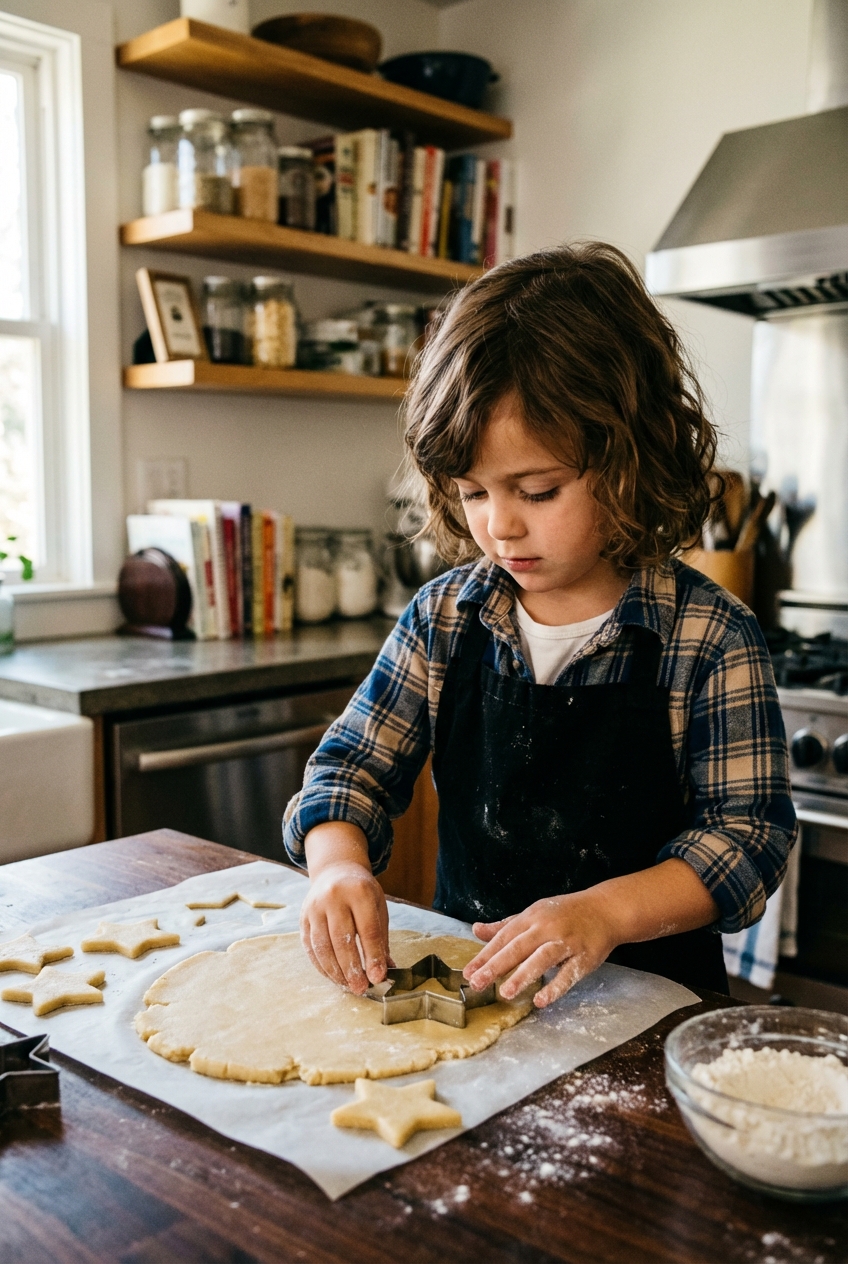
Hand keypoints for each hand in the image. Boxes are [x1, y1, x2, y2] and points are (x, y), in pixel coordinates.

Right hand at [300, 860, 391, 995]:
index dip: (373, 956)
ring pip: (322, 946)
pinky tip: (333, 976)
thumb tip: (385, 970)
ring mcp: (315, 907)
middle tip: (361, 988)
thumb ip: (381, 938)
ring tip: (347, 985)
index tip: (378, 977)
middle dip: (352, 968)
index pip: (367, 929)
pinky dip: (321, 966)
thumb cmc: (361, 892)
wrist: (335, 871)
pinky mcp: (303, 918)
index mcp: (359, 891)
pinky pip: (310, 947)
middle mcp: (334, 897)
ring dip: (335, 971)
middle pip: (342, 939)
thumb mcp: (377, 907)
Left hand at [462, 889, 619, 1008]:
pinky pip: (568, 974)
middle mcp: (546, 928)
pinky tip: (541, 1000)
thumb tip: (476, 930)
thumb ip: (504, 925)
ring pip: (541, 959)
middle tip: (477, 983)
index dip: (485, 955)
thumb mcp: (533, 914)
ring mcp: (565, 942)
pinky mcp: (583, 957)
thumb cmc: (565, 913)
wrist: (604, 909)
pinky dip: (555, 987)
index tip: (468, 972)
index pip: (503, 938)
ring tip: (505, 993)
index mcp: (531, 918)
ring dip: (523, 976)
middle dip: (496, 966)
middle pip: (518, 947)